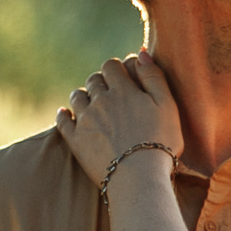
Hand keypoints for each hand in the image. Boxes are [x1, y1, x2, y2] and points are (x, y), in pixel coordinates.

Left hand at [54, 54, 184, 187]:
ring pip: (77, 97)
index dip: (116, 69)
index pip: (112, 66)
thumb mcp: (168, 107)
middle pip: (94, 80)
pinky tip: (66, 114)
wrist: (140, 178)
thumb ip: (154, 77)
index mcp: (123, 90)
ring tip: (92, 104)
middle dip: (100, 82)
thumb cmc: (161, 142)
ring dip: (83, 96)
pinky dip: (64, 115)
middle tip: (109, 93)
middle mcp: (101, 101)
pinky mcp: (76, 141)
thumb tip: (140, 53)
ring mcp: (86, 120)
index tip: (123, 78)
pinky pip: (62, 121)